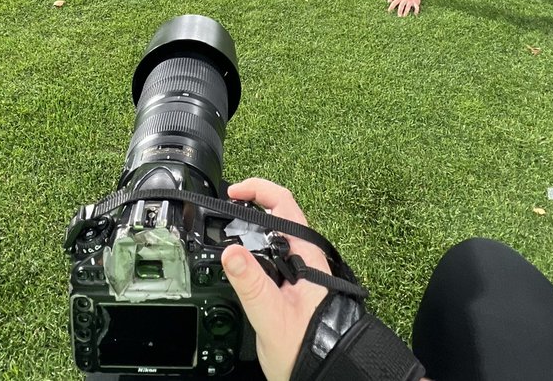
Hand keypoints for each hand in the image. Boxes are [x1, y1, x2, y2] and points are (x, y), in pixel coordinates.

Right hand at [221, 179, 331, 380]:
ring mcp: (301, 272)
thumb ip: (251, 283)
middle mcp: (306, 260)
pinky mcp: (295, 287)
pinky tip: (242, 261)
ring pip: (276, 237)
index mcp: (306, 257)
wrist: (325, 374)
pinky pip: (274, 257)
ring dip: (253, 227)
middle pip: (279, 216)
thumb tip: (231, 251)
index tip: (234, 192)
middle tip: (226, 207)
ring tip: (229, 227)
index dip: (259, 190)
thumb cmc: (309, 349)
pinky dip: (255, 249)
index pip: (284, 204)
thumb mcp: (271, 315)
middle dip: (252, 205)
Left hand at [387, 0, 423, 15]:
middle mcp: (404, 0)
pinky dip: (416, 10)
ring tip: (404, 16)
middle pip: (401, 5)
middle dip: (400, 10)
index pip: (394, 2)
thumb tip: (388, 1)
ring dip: (406, 11)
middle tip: (399, 15)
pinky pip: (416, 7)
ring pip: (408, 6)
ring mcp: (410, 1)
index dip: (391, 6)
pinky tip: (415, 14)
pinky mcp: (415, 2)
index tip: (389, 11)